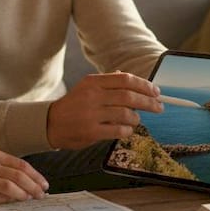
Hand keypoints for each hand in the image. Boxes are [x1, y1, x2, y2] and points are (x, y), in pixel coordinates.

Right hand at [0, 146, 48, 202]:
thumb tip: (20, 176)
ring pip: (9, 186)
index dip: (35, 176)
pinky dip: (6, 200)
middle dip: (34, 186)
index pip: (21, 165)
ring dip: (23, 194)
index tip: (44, 184)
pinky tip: (13, 203)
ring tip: (30, 199)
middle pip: (19, 176)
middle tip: (42, 195)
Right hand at [46, 71, 162, 149]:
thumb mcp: (86, 88)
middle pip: (129, 97)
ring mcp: (91, 114)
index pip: (125, 80)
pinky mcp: (91, 132)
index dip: (144, 85)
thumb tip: (129, 78)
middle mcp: (92, 96)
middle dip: (149, 102)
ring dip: (137, 118)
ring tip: (137, 120)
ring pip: (126, 114)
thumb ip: (107, 82)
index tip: (156, 91)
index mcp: (93, 82)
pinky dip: (127, 130)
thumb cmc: (73, 105)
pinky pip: (118, 130)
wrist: (50, 123)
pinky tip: (127, 130)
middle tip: (159, 107)